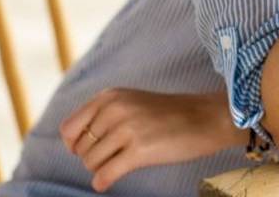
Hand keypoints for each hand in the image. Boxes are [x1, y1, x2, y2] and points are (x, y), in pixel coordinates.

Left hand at [60, 88, 243, 192]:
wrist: (208, 118)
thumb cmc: (172, 113)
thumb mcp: (133, 101)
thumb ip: (104, 114)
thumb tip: (73, 142)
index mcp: (111, 97)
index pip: (70, 128)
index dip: (75, 144)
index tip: (89, 149)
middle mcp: (115, 110)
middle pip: (80, 148)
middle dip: (92, 157)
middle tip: (114, 156)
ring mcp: (127, 129)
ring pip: (91, 162)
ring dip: (101, 168)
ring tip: (120, 163)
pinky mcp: (139, 151)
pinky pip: (105, 174)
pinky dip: (103, 182)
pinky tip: (107, 182)